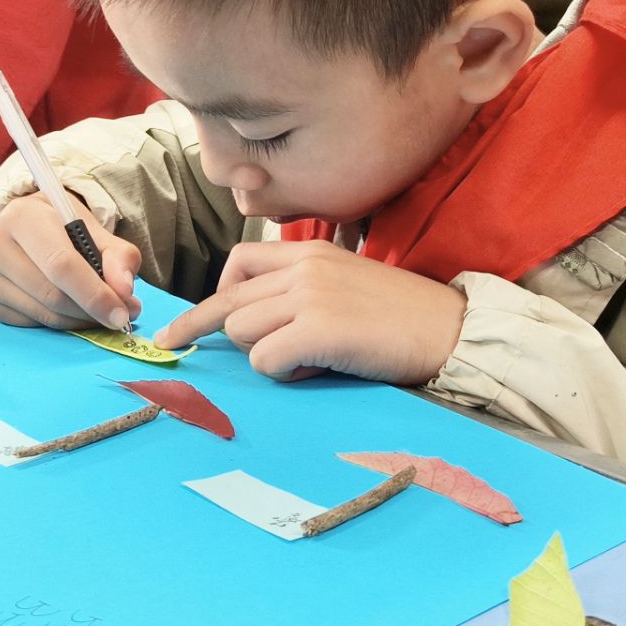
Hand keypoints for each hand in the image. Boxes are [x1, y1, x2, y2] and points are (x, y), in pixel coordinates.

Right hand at [0, 191, 143, 330]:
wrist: (25, 227)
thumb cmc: (60, 225)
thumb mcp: (92, 227)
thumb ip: (118, 256)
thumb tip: (125, 292)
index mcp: (21, 216)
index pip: (61, 264)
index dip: (95, 293)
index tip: (123, 312)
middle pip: (53, 295)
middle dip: (92, 310)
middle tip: (120, 315)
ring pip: (44, 314)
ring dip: (80, 320)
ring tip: (101, 312)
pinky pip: (33, 324)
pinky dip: (61, 323)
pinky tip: (73, 310)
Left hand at [154, 241, 466, 385]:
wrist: (450, 330)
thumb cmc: (402, 316)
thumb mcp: (346, 284)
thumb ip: (301, 292)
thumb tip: (254, 324)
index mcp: (310, 252)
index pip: (238, 265)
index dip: (212, 298)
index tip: (189, 324)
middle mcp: (305, 268)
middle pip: (230, 304)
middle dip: (204, 330)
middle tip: (174, 345)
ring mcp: (311, 296)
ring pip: (242, 333)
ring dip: (264, 355)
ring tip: (306, 360)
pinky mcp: (320, 329)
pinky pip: (265, 359)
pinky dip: (283, 373)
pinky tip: (315, 370)